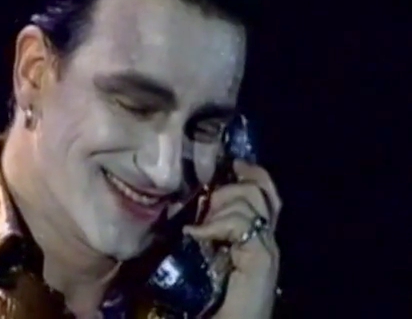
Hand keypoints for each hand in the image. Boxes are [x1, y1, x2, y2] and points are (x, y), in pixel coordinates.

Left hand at [183, 160, 281, 318]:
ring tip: (199, 228)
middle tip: (207, 205)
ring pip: (251, 200)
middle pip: (262, 190)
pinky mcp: (261, 259)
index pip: (266, 193)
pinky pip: (239, 223)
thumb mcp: (209, 253)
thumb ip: (210, 231)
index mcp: (257, 239)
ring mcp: (267, 250)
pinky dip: (212, 225)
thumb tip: (194, 207)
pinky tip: (194, 234)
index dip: (252, 174)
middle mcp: (268, 242)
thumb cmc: (213, 298)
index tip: (234, 163)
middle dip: (232, 187)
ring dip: (219, 207)